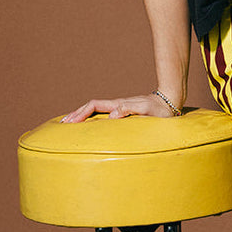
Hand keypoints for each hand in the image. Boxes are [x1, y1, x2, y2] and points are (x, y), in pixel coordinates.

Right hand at [61, 93, 177, 122]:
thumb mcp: (146, 110)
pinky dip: (92, 119)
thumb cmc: (159, 110)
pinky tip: (89, 127)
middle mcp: (116, 105)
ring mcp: (119, 109)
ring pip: (95, 111)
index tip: (70, 122)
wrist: (169, 104)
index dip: (81, 113)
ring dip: (82, 116)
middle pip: (90, 107)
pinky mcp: (123, 114)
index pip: (94, 106)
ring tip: (69, 125)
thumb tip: (111, 116)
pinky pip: (103, 115)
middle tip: (62, 124)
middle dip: (75, 115)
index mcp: (118, 105)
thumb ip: (129, 110)